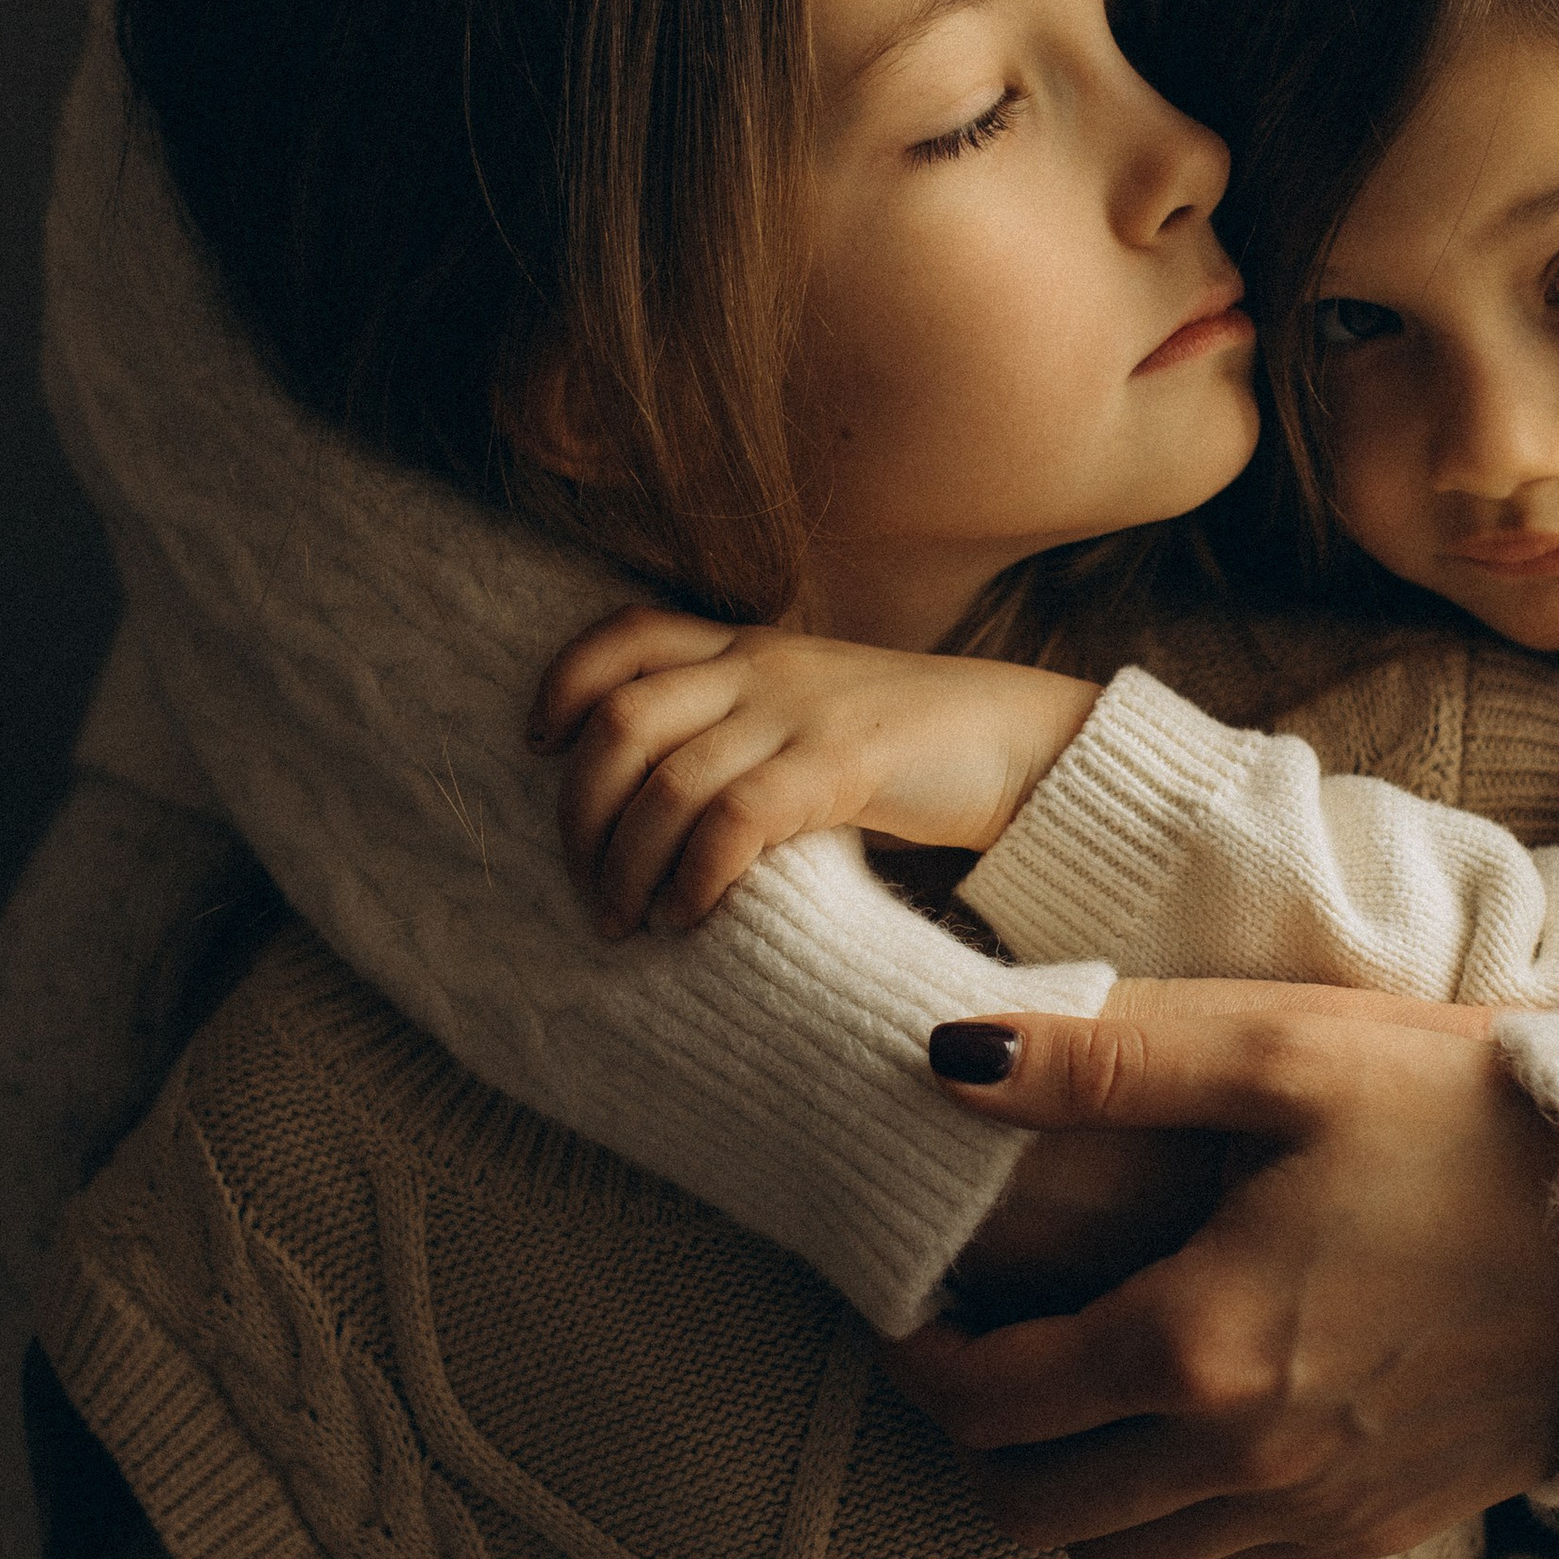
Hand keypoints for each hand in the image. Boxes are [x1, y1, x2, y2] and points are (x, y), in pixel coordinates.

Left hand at [527, 602, 1098, 931]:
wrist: (1022, 740)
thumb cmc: (909, 745)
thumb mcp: (809, 714)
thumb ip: (737, 734)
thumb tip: (648, 813)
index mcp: (748, 647)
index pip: (625, 636)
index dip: (562, 684)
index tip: (536, 748)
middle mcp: (761, 667)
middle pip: (621, 720)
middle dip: (581, 813)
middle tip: (585, 886)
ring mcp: (800, 712)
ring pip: (667, 780)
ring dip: (627, 864)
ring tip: (627, 922)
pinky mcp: (842, 763)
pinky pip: (735, 819)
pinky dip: (695, 875)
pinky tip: (691, 915)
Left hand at [882, 981, 1558, 1558]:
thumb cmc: (1472, 1116)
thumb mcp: (1283, 1051)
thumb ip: (1105, 1063)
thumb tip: (948, 1063)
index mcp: (1191, 1344)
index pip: (987, 1399)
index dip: (921, 1358)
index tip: (914, 1305)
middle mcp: (1237, 1459)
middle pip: (1032, 1505)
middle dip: (979, 1436)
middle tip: (980, 1347)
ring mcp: (1315, 1510)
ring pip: (1119, 1556)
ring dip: (1069, 1486)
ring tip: (1078, 1383)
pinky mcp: (1384, 1526)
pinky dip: (1171, 1511)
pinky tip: (1196, 1411)